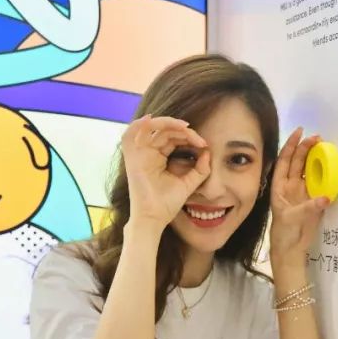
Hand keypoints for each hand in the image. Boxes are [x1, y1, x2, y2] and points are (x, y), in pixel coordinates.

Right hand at [122, 115, 209, 229]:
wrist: (154, 218)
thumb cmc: (167, 204)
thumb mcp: (189, 183)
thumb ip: (200, 169)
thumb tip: (208, 153)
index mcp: (159, 157)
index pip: (173, 138)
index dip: (189, 136)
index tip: (204, 144)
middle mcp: (148, 153)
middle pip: (163, 131)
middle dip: (182, 130)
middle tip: (198, 138)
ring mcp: (139, 155)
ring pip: (149, 128)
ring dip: (165, 123)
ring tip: (183, 126)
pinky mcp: (132, 159)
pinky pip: (129, 135)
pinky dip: (137, 125)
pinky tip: (151, 119)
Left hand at [269, 128, 330, 267]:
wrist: (290, 249)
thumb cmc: (283, 234)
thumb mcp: (291, 219)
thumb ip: (307, 208)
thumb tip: (325, 198)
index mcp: (280, 186)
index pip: (284, 160)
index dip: (290, 145)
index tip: (299, 132)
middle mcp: (290, 186)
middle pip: (298, 161)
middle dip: (306, 148)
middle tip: (317, 137)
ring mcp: (302, 192)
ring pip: (309, 169)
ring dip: (316, 158)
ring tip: (325, 147)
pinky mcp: (313, 199)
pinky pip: (320, 182)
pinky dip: (325, 174)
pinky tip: (331, 166)